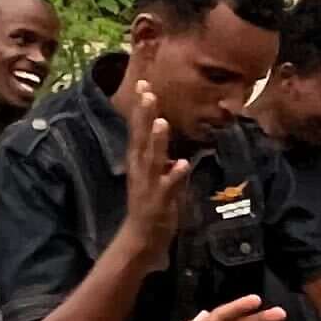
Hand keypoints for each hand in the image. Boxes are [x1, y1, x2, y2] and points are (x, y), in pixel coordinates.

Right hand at [117, 72, 188, 253]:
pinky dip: (175, 175)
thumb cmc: (150, 204)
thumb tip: (166, 138)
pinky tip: (182, 164)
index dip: (140, 107)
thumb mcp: (154, 173)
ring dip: (157, 141)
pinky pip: (169, 187)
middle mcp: (140, 169)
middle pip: (141, 137)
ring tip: (161, 122)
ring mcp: (149, 184)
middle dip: (144, 115)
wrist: (141, 237)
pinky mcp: (160, 201)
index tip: (143, 83)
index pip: (138, 128)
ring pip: (153, 159)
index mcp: (139, 160)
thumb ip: (159, 155)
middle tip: (148, 91)